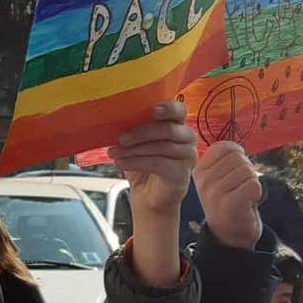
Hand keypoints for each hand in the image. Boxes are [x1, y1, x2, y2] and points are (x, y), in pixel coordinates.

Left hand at [109, 101, 196, 217]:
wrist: (149, 194)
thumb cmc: (143, 162)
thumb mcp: (136, 140)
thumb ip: (133, 126)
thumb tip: (113, 114)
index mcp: (176, 123)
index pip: (179, 110)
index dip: (168, 108)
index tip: (152, 110)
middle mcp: (187, 138)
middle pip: (167, 129)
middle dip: (140, 132)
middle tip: (121, 138)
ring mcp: (188, 156)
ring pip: (161, 147)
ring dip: (133, 150)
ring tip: (114, 153)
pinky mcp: (182, 174)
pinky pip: (158, 163)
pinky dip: (135, 162)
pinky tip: (120, 164)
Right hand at [193, 141, 261, 248]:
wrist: (229, 236)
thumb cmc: (227, 202)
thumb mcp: (216, 179)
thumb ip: (222, 161)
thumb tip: (237, 148)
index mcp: (199, 170)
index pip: (224, 147)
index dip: (238, 154)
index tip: (237, 168)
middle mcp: (204, 180)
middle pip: (238, 158)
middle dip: (247, 169)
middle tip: (243, 185)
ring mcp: (215, 192)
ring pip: (247, 171)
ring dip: (253, 182)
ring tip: (245, 194)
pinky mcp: (230, 204)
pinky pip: (254, 185)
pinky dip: (257, 192)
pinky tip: (249, 202)